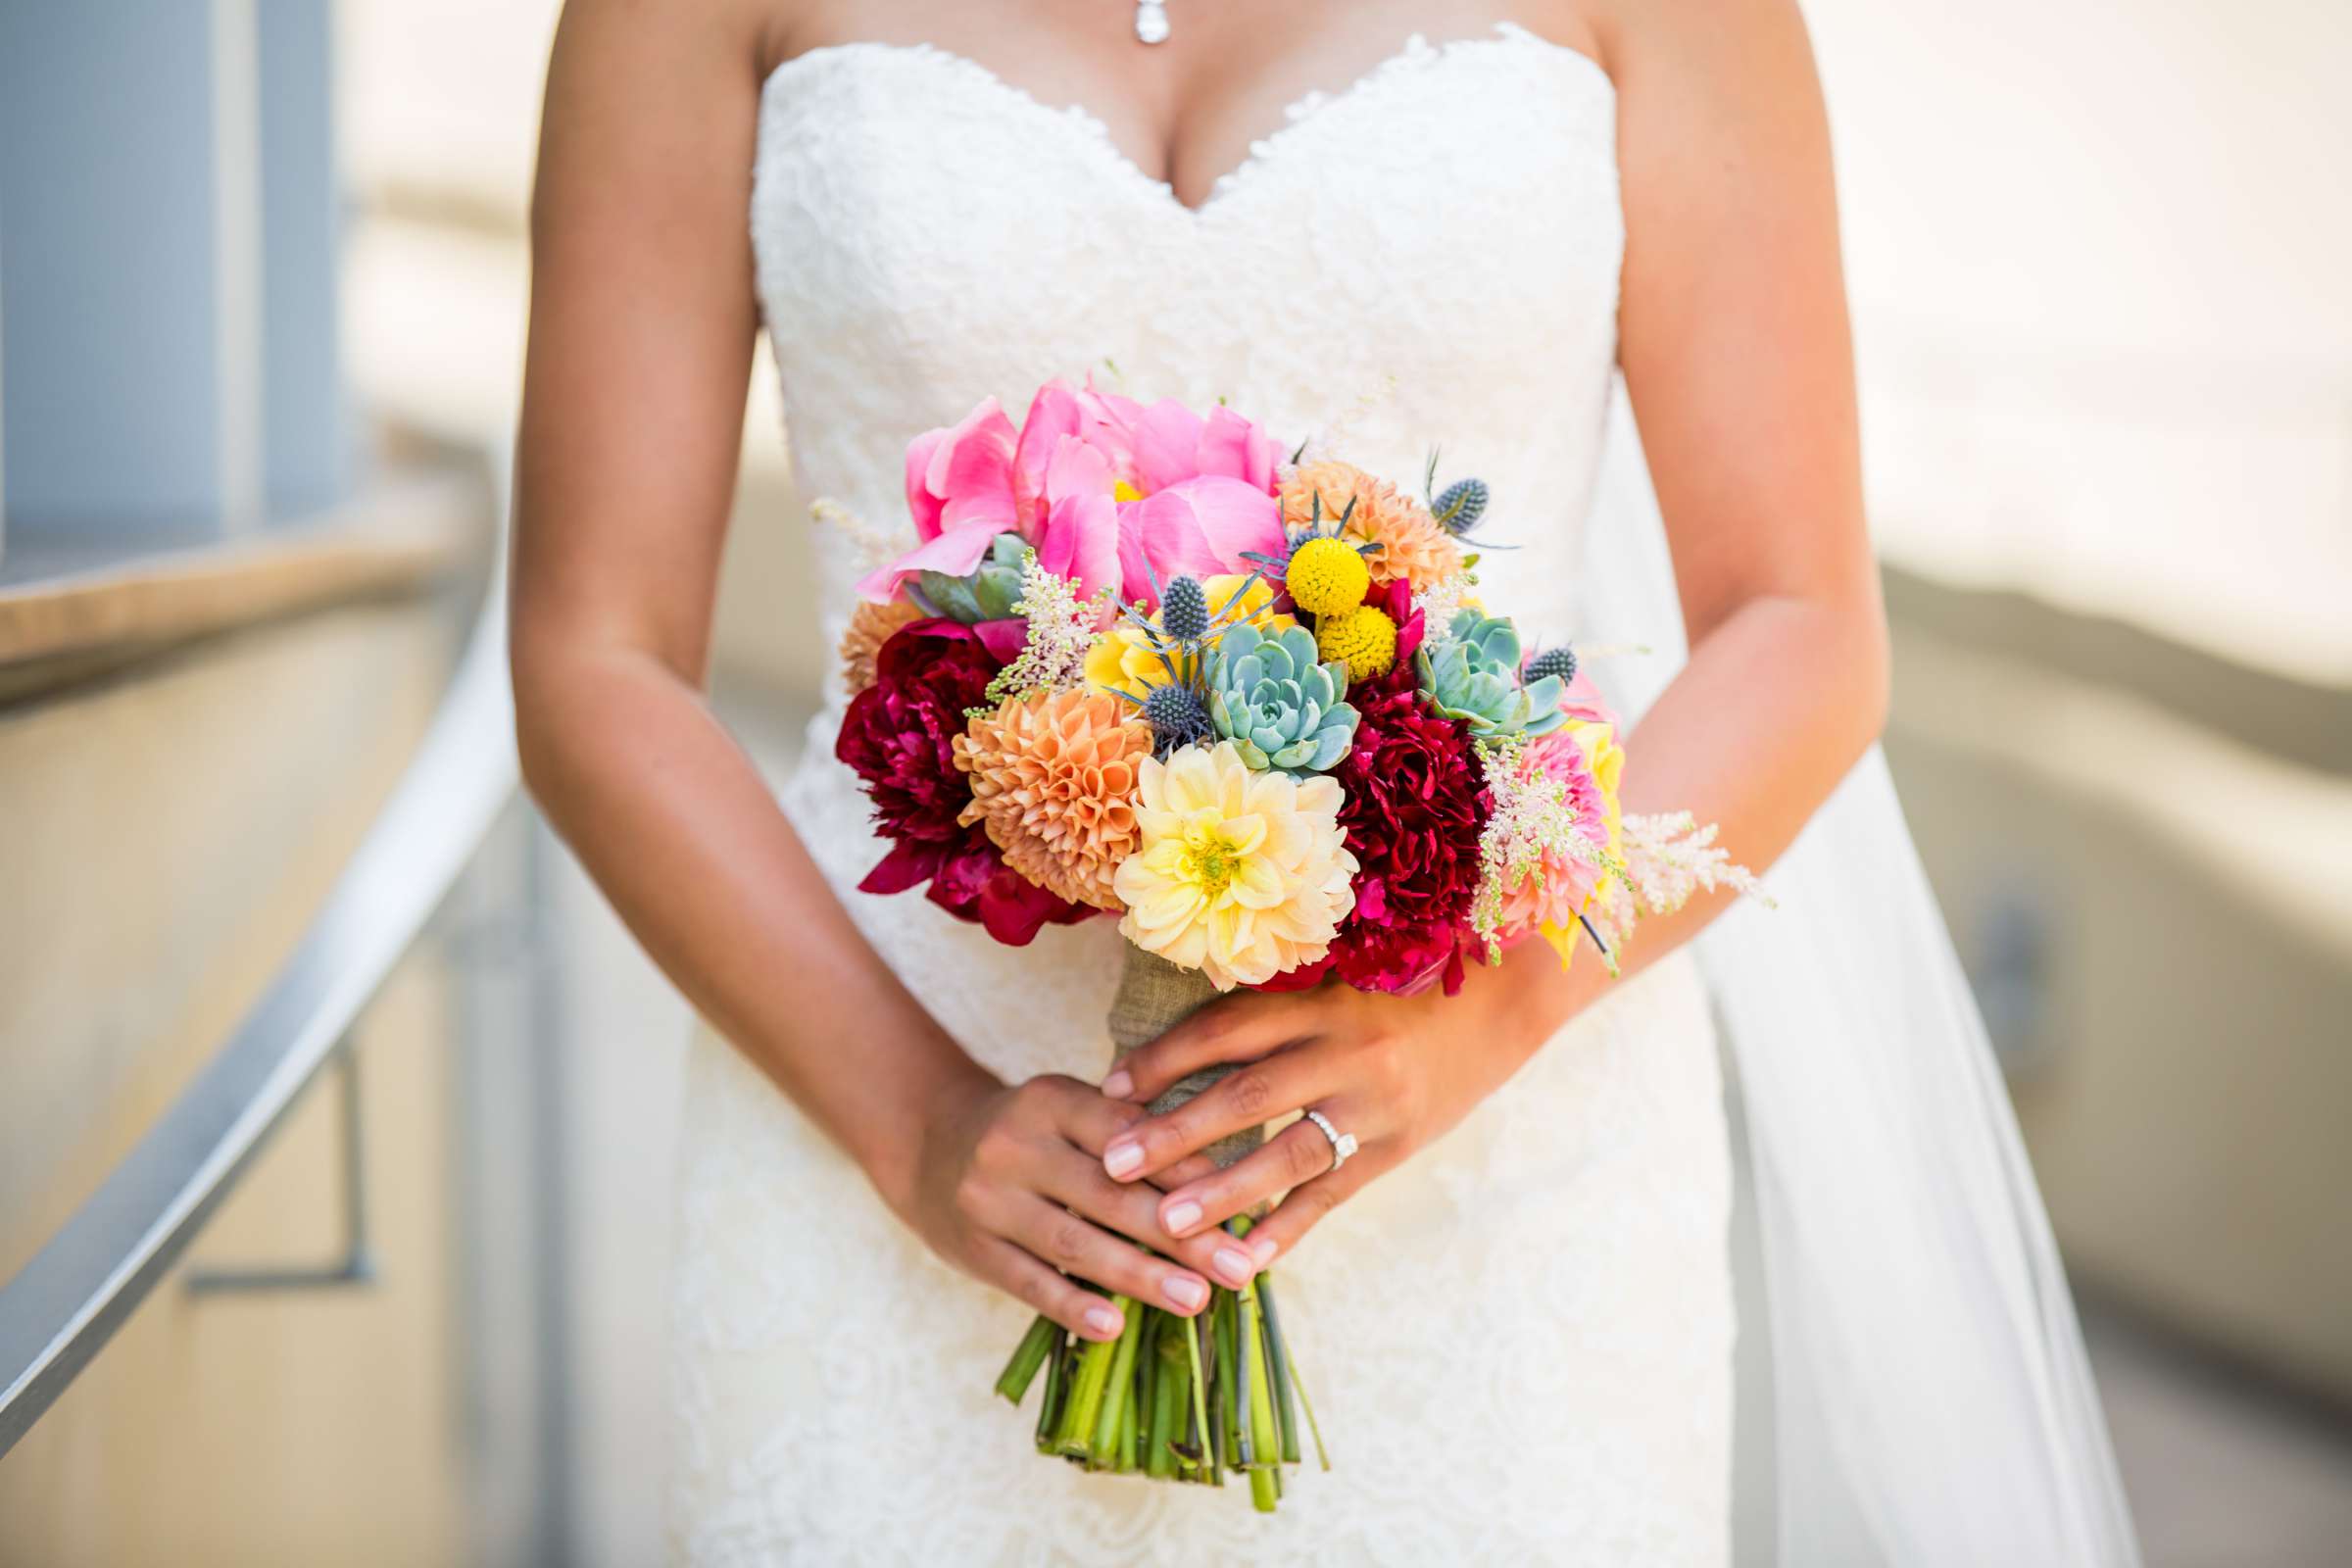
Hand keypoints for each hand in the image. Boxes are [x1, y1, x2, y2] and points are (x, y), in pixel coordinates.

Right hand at [894, 1072, 1271, 1342]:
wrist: (928, 1144)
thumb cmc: (1033, 1133)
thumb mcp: (1071, 1111)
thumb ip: (1133, 1136)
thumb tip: (1229, 1184)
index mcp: (1052, 1099)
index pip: (1128, 1134)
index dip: (1185, 1170)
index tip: (1243, 1203)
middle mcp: (1016, 1144)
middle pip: (1108, 1194)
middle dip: (1180, 1234)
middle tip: (1236, 1265)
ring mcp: (988, 1198)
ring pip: (1074, 1242)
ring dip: (1140, 1275)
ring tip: (1196, 1299)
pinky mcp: (972, 1247)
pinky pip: (1029, 1282)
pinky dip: (1074, 1305)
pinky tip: (1116, 1326)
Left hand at [1096, 952, 1593, 1264]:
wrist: (1501, 1003)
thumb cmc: (1400, 987)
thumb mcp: (1336, 980)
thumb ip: (1272, 1007)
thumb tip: (1183, 1043)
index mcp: (1320, 1002)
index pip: (1227, 1029)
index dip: (1165, 1057)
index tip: (1110, 1085)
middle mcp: (1345, 1052)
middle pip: (1246, 1095)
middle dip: (1174, 1133)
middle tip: (1113, 1163)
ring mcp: (1373, 1106)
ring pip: (1286, 1155)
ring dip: (1222, 1193)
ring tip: (1164, 1225)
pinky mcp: (1394, 1148)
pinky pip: (1331, 1195)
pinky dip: (1285, 1230)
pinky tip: (1243, 1261)